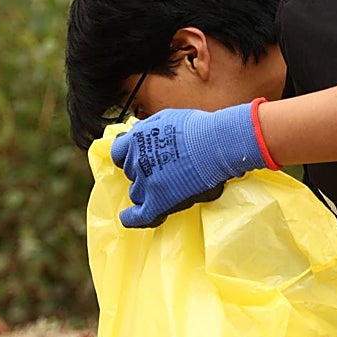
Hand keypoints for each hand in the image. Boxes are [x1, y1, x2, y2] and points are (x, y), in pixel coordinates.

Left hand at [110, 98, 276, 227]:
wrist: (217, 145)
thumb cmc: (199, 128)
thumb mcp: (166, 117)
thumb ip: (148, 127)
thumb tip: (138, 130)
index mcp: (136, 140)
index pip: (119, 152)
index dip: (128, 156)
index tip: (136, 158)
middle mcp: (137, 162)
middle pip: (131, 173)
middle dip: (142, 172)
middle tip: (163, 170)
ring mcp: (147, 184)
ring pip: (136, 194)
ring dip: (146, 191)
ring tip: (166, 188)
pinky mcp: (159, 203)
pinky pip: (139, 217)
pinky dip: (132, 219)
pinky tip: (128, 218)